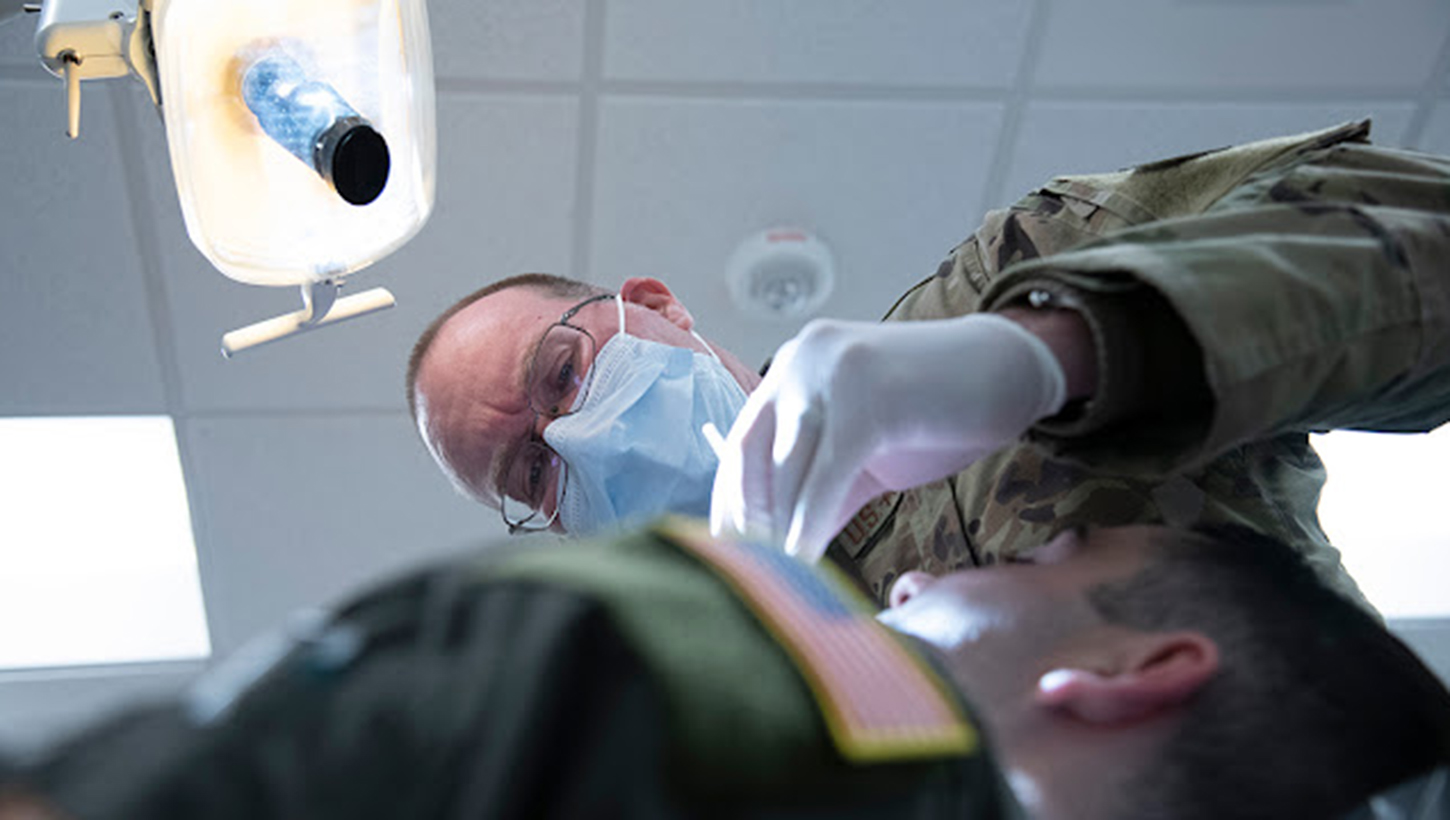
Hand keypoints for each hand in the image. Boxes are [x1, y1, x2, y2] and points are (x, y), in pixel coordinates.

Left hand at [710, 313, 1066, 561]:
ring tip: (779, 577)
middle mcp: (802, 360)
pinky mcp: (868, 397)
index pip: (741, 441)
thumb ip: (819, 492)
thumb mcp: (864, 455)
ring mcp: (832, 372)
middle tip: (747, 571)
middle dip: (745, 518)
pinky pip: (827, 472)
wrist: (1008, 370)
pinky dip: (811, 521)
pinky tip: (807, 557)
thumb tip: (776, 551)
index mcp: (794, 366)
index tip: (726, 553)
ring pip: (787, 465)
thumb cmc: (936, 414)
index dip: (730, 502)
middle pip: (749, 451)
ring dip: (776, 528)